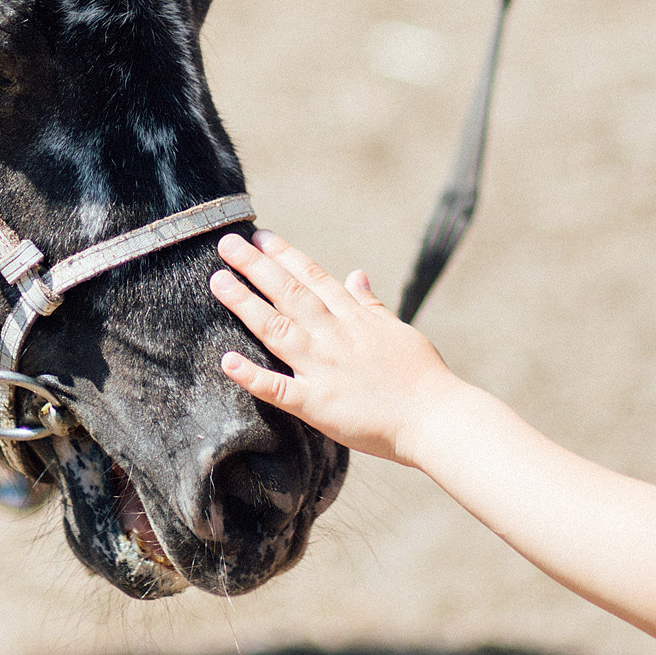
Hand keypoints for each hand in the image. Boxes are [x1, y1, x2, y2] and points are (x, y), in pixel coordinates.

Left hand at [209, 230, 468, 465]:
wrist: (437, 419)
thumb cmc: (424, 376)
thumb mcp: (399, 330)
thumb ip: (371, 304)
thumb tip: (356, 273)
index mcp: (355, 318)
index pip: (313, 278)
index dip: (284, 255)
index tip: (260, 236)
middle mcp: (334, 336)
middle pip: (288, 293)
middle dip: (255, 266)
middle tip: (226, 244)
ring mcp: (323, 369)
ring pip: (277, 329)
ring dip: (245, 303)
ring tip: (218, 281)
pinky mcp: (317, 405)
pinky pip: (278, 389)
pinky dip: (251, 375)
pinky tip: (226, 360)